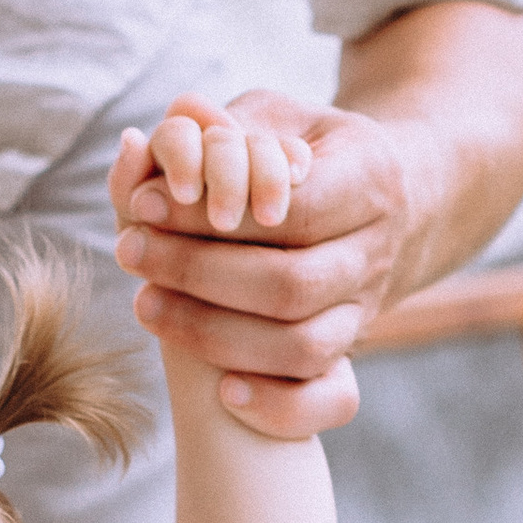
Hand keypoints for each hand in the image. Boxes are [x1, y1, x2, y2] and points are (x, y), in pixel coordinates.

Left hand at [111, 88, 385, 441]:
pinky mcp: (353, 348)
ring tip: (146, 304)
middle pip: (290, 284)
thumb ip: (217, 126)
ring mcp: (367, 306)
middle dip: (197, 273)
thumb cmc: (306, 151)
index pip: (289, 210)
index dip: (210, 216)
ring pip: (303, 345)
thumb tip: (156, 137)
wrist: (393, 197)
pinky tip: (221, 391)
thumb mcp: (273, 117)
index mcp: (368, 177)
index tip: (143, 205)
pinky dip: (276, 405)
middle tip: (128, 250)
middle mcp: (376, 248)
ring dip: (215, 334)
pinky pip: (330, 399)